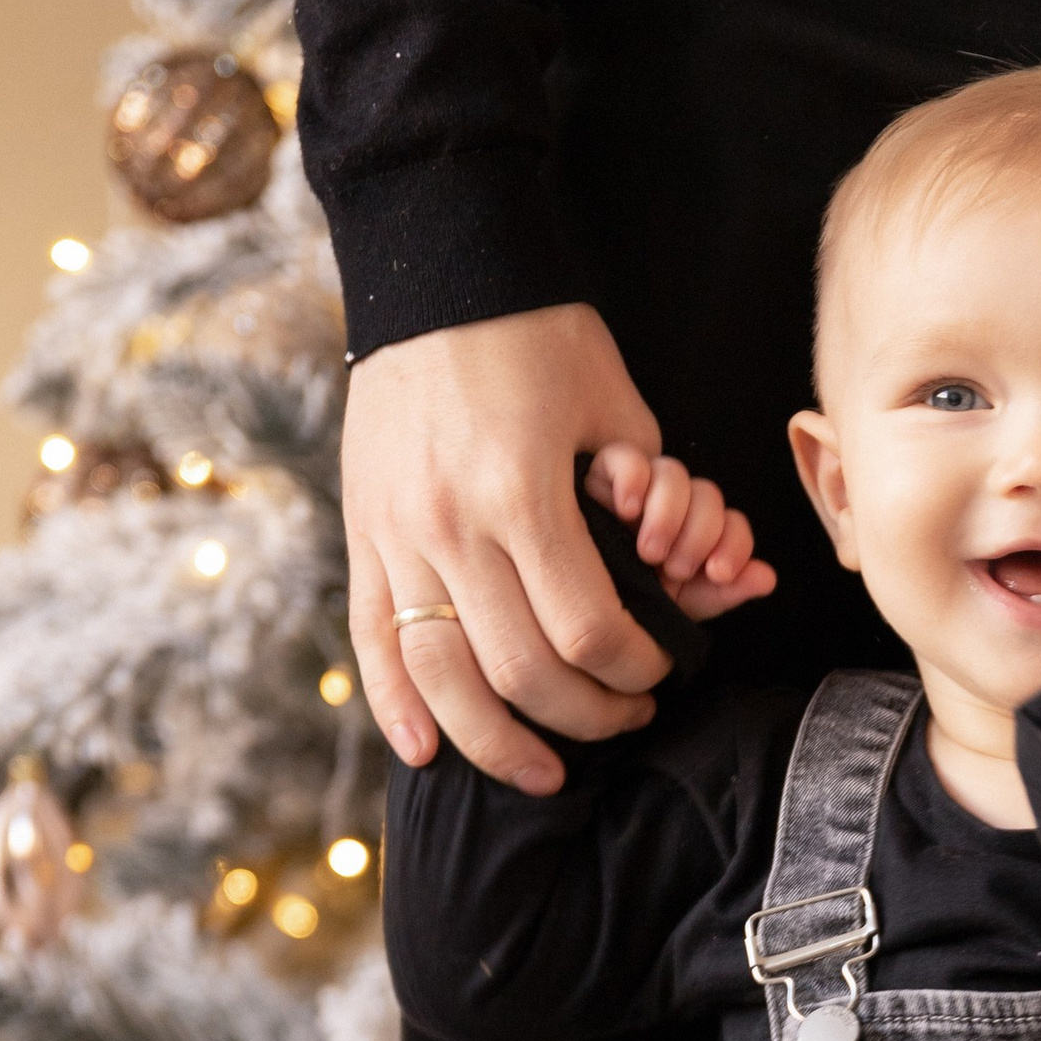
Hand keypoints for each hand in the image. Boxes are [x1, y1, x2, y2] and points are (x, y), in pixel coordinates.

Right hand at [347, 303, 677, 798]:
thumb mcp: (614, 407)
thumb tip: (678, 578)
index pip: (588, 631)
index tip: (663, 669)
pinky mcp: (361, 531)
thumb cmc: (539, 334)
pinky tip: (430, 753)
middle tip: (626, 715)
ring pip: (443, 678)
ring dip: (497, 742)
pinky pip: (373, 643)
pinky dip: (399, 708)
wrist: (434, 270)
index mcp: (523, 493)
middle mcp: (451, 524)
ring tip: (542, 770)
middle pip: (522, 672)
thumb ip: (642, 499)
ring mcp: (397, 532)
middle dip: (587, 715)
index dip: (638, 669)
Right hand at [585, 445, 777, 625]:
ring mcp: (627, 494)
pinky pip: (629, 458)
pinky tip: (627, 507)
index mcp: (678, 551)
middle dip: (701, 535)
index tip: (719, 572)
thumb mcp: (660, 611)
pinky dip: (636, 478)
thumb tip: (768, 578)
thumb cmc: (600, 615)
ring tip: (648, 548)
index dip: (732, 548)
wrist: (537, 593)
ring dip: (671, 512)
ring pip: (677, 476)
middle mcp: (656, 519)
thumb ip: (711, 596)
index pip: (727, 534)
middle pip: (708, 500)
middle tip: (675, 566)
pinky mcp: (595, 472)